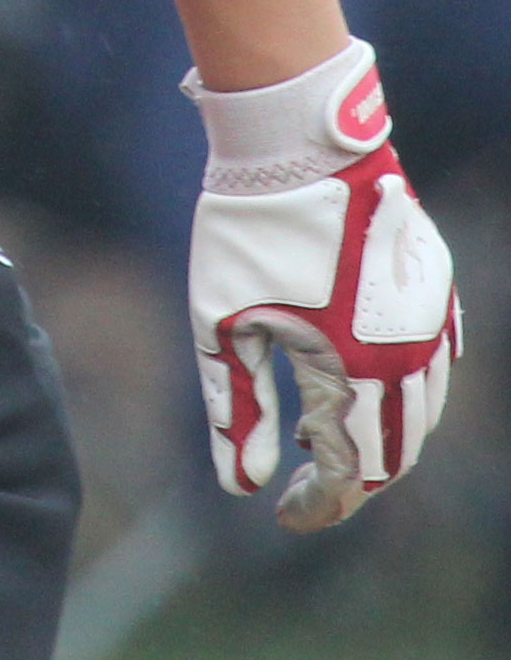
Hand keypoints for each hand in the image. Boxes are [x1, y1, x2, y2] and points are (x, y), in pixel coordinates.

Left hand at [186, 41, 457, 530]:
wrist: (295, 143)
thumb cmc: (246, 232)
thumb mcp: (221, 324)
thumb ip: (236, 409)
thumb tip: (242, 485)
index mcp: (354, 372)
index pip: (351, 474)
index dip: (320, 507)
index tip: (283, 515)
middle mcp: (408, 354)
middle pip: (395, 451)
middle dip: (352, 482)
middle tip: (304, 487)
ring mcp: (429, 319)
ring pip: (423, 411)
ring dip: (379, 439)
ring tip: (318, 437)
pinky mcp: (434, 287)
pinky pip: (437, 361)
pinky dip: (405, 391)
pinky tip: (362, 385)